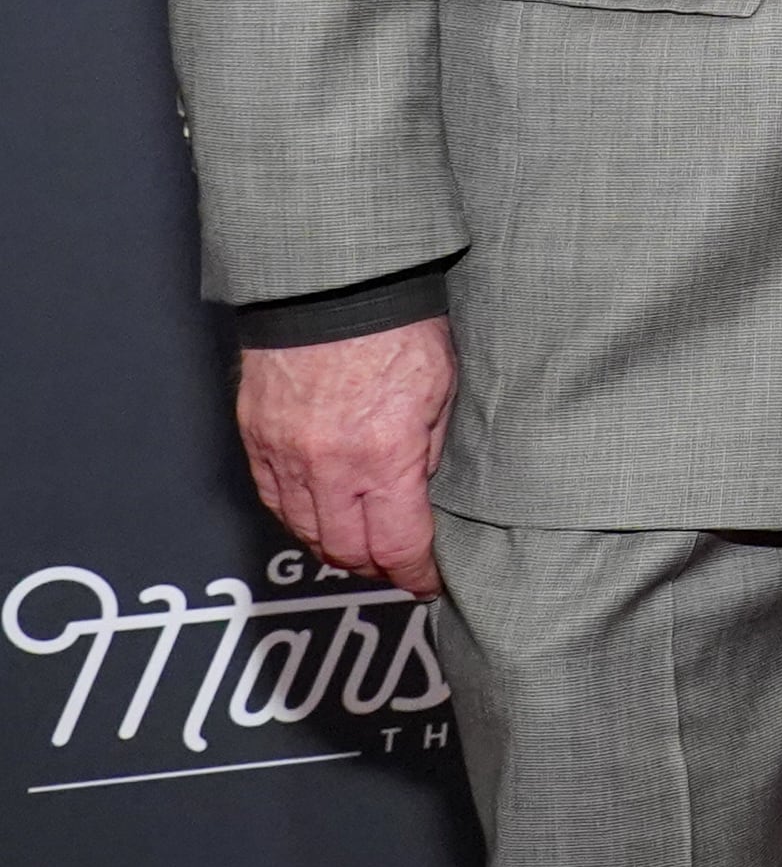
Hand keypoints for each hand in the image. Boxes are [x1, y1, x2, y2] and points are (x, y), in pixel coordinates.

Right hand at [236, 319, 454, 598]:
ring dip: (335, 547)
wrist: (333, 284)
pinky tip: (321, 514)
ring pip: (304, 531)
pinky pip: (274, 499)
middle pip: (345, 551)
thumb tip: (420, 492)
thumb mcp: (441, 391)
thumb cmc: (397, 327)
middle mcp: (327, 465)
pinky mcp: (256, 438)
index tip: (427, 581)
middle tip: (397, 567)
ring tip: (362, 546)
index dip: (415, 574)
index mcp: (383, 456)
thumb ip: (428, 450)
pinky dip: (299, 516)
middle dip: (376, 567)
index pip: (396, 545)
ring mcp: (285, 454)